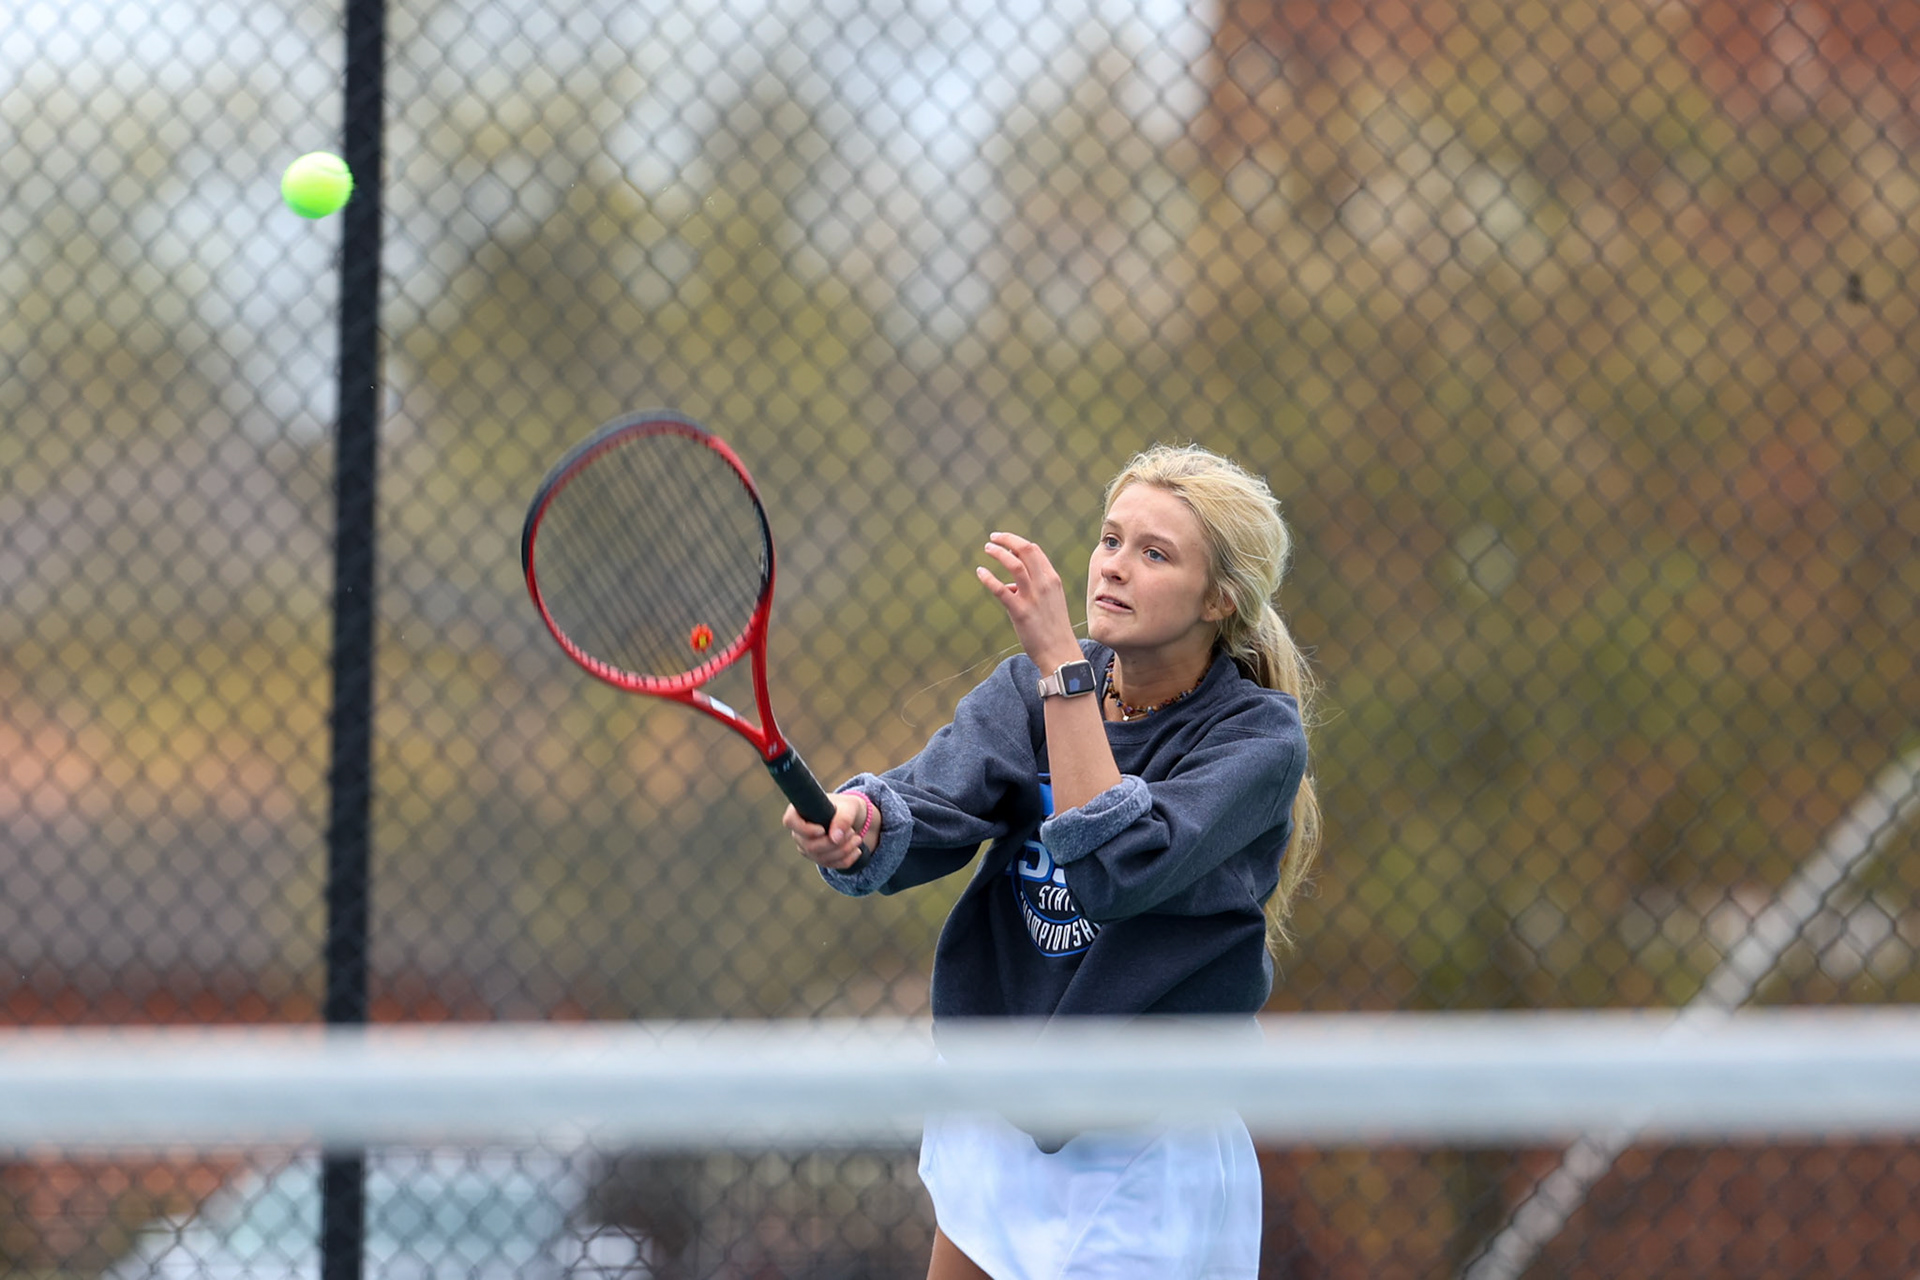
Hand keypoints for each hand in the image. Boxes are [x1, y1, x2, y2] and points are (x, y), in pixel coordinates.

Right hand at [782, 792, 872, 870]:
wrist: (853, 818)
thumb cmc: (846, 807)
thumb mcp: (849, 807)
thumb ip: (843, 818)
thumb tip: (835, 838)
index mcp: (800, 811)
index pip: (790, 821)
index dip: (805, 829)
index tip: (823, 830)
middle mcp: (799, 832)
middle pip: (809, 845)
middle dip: (833, 843)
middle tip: (852, 832)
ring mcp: (807, 847)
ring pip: (820, 858)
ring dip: (843, 851)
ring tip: (857, 839)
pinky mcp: (818, 858)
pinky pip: (830, 865)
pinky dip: (846, 859)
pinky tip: (856, 850)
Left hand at [976, 531, 1082, 671]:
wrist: (1060, 652)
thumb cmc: (1053, 628)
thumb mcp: (1050, 602)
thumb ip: (1033, 588)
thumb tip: (1010, 585)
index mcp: (1052, 579)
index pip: (1035, 551)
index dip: (1017, 542)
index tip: (1005, 541)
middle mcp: (1044, 584)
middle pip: (1026, 550)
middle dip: (1007, 539)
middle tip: (993, 538)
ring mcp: (1033, 597)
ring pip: (1014, 564)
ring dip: (998, 553)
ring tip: (987, 548)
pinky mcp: (1021, 612)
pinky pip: (1001, 589)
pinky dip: (988, 578)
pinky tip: (980, 572)